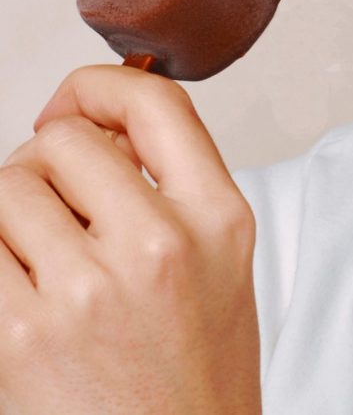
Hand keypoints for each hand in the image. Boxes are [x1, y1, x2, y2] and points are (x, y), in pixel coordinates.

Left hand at [0, 66, 260, 413]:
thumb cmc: (194, 378)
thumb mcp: (220, 263)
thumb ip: (171, 186)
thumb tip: (96, 128)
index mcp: (217, 218)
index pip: (154, 103)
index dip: (98, 87)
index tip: (73, 106)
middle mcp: (158, 246)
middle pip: (63, 141)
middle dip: (46, 167)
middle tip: (56, 210)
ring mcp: (87, 292)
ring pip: (8, 187)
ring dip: (12, 215)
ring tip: (40, 260)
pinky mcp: (20, 338)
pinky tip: (20, 293)